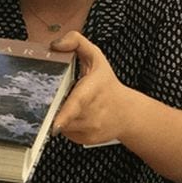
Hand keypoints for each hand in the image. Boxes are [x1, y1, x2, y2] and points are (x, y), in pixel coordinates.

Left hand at [50, 31, 131, 145]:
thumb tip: (55, 45)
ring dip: (59, 116)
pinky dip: (65, 125)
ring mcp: (89, 129)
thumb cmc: (106, 84)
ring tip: (70, 106)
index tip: (55, 124)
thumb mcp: (96, 57)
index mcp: (94, 89)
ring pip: (63, 125)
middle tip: (56, 100)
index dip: (65, 114)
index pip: (78, 103)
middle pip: (64, 115)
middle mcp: (93, 112)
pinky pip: (66, 133)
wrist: (126, 113)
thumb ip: (76, 42)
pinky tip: (74, 117)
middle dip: (54, 109)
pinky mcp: (85, 140)